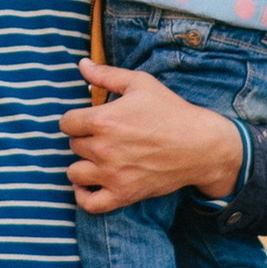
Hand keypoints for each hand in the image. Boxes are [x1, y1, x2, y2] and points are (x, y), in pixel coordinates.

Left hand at [63, 62, 244, 210]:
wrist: (201, 145)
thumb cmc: (171, 111)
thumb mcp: (140, 83)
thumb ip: (106, 74)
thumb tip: (82, 64)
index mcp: (103, 120)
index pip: (66, 123)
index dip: (75, 120)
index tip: (88, 121)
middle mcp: (103, 149)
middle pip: (73, 146)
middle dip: (84, 140)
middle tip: (103, 138)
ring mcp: (113, 175)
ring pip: (74, 173)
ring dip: (83, 166)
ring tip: (97, 159)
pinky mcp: (124, 194)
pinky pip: (89, 203)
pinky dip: (84, 196)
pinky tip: (90, 185)